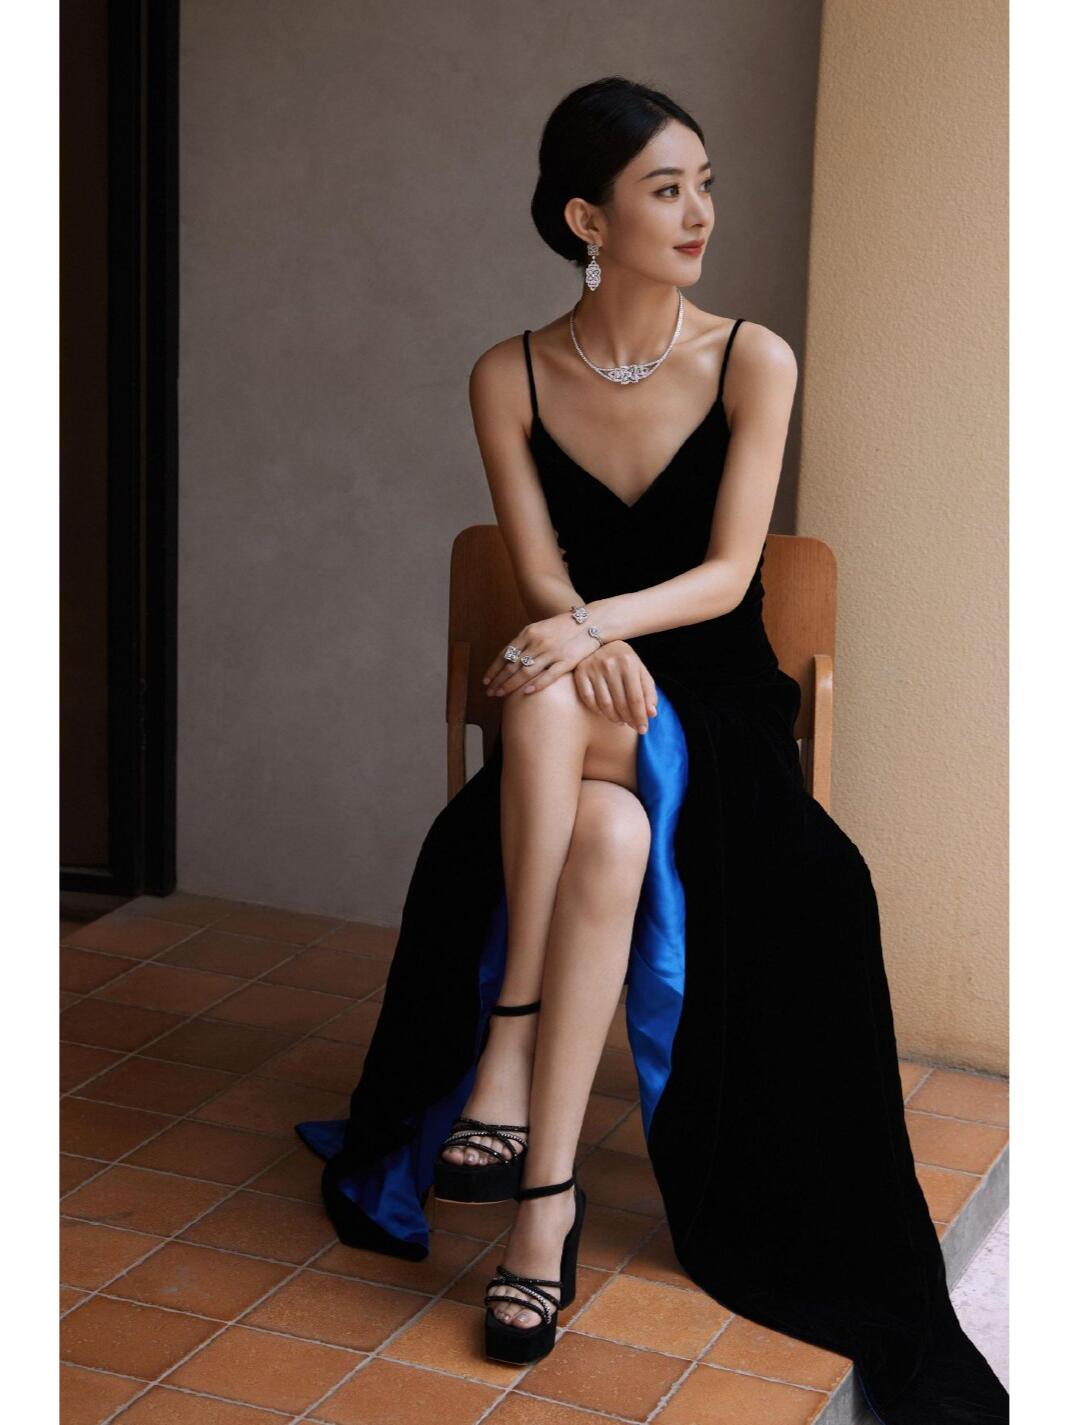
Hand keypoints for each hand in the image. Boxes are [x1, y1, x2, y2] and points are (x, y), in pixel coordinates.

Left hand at [482, 620, 657, 733]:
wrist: (593, 621)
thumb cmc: (566, 626)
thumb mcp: (542, 628)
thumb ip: (528, 641)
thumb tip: (512, 657)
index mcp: (529, 633)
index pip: (506, 653)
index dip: (494, 668)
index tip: (486, 681)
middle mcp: (537, 642)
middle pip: (512, 664)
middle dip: (499, 680)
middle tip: (490, 693)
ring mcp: (552, 652)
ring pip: (526, 671)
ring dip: (510, 685)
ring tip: (501, 695)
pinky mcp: (566, 661)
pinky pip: (548, 676)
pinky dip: (535, 685)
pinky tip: (525, 693)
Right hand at [570, 641, 658, 732]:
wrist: (598, 641)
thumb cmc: (623, 660)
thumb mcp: (639, 670)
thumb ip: (648, 690)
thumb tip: (652, 713)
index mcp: (629, 663)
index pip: (636, 698)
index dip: (640, 717)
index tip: (643, 729)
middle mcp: (610, 664)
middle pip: (621, 703)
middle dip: (628, 719)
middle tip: (632, 726)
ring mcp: (593, 668)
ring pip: (604, 704)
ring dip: (613, 718)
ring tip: (620, 721)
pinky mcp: (580, 673)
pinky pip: (589, 700)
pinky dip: (598, 710)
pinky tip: (604, 713)